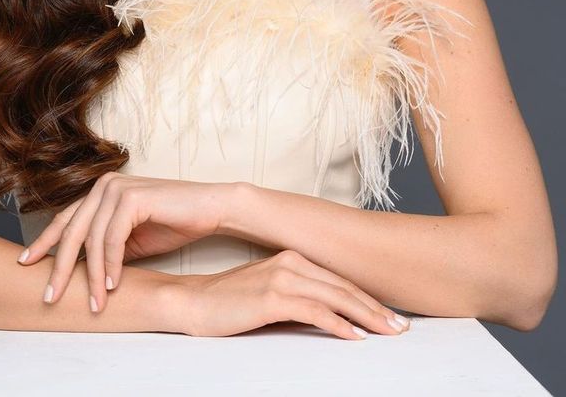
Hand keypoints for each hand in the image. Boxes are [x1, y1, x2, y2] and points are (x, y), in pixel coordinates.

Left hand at [17, 172, 232, 310]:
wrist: (210, 209)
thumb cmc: (172, 223)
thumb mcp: (130, 240)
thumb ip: (104, 248)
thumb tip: (76, 272)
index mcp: (100, 192)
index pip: (65, 219)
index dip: (44, 243)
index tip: (26, 264)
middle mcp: (104, 185)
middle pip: (71, 231)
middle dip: (58, 267)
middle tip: (50, 296)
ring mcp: (117, 188)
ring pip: (91, 239)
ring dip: (92, 276)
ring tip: (94, 303)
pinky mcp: (132, 197)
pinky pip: (112, 239)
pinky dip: (111, 265)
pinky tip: (112, 285)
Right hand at [175, 249, 411, 338]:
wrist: (193, 302)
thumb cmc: (230, 302)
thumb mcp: (270, 295)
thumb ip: (299, 299)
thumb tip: (332, 317)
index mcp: (293, 258)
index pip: (340, 280)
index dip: (368, 299)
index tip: (391, 316)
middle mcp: (291, 261)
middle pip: (344, 287)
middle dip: (376, 309)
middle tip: (402, 327)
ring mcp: (282, 276)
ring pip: (336, 296)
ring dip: (367, 316)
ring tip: (389, 332)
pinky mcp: (272, 296)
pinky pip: (315, 310)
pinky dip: (339, 324)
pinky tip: (355, 337)